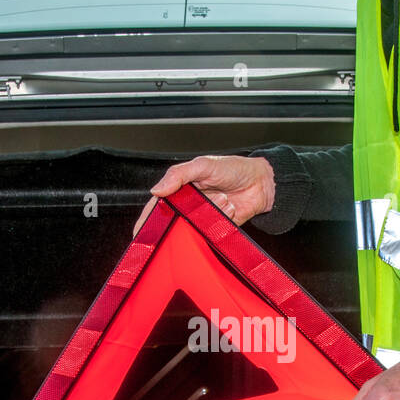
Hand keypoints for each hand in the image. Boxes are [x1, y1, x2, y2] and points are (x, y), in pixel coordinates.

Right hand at [133, 155, 275, 234]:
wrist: (261, 182)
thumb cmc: (232, 169)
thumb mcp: (203, 165)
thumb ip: (179, 175)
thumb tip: (156, 189)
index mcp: (180, 191)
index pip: (157, 207)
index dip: (147, 221)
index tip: (139, 233)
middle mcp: (189, 207)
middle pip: (174, 223)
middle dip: (178, 223)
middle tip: (190, 216)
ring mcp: (203, 220)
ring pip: (194, 228)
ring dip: (210, 213)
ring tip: (224, 198)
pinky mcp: (217, 230)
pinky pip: (211, 234)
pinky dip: (221, 221)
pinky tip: (230, 206)